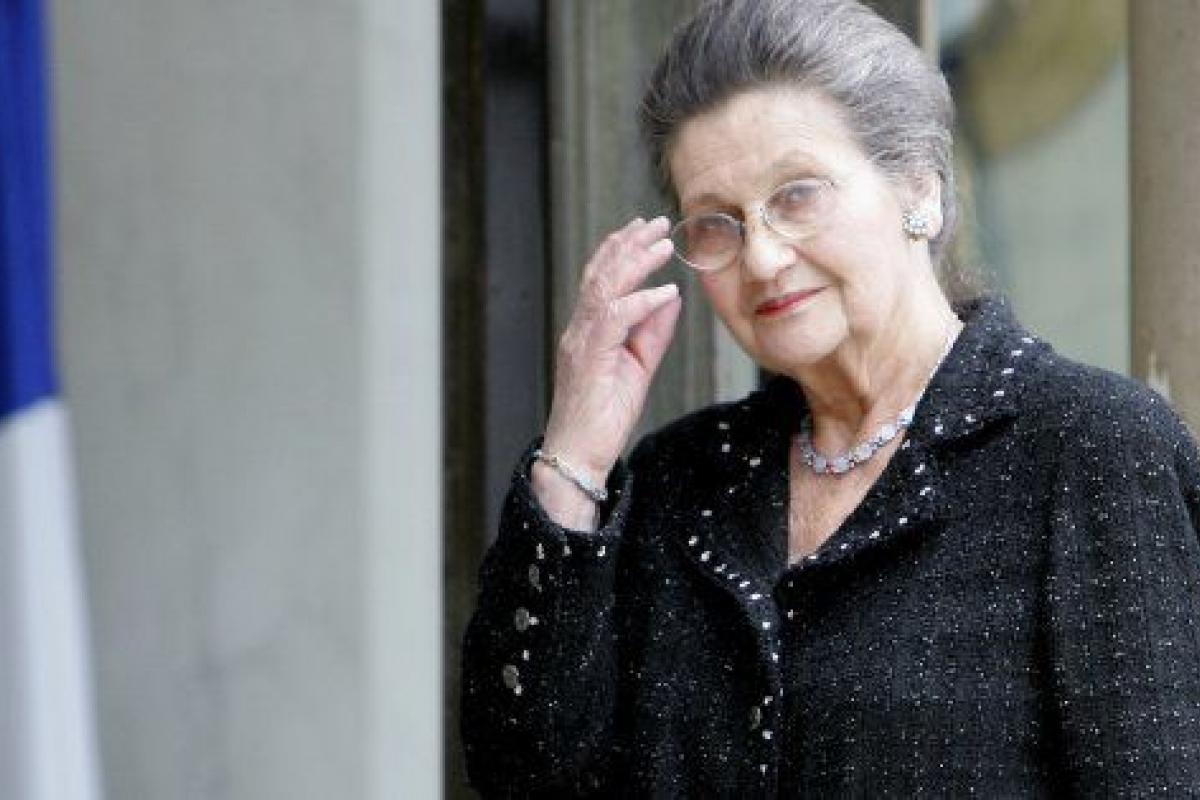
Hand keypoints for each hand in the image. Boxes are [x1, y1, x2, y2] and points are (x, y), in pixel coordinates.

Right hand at [540, 216, 680, 491]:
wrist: (578, 456)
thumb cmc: (604, 418)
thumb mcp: (638, 368)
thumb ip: (653, 332)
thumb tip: (671, 297)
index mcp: (588, 330)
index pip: (600, 278)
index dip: (620, 249)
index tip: (644, 229)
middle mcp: (579, 329)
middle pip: (600, 274)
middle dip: (628, 244)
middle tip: (655, 222)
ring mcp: (580, 343)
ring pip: (603, 288)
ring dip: (634, 262)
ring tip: (661, 244)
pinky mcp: (588, 360)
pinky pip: (614, 320)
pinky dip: (641, 302)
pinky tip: (664, 292)